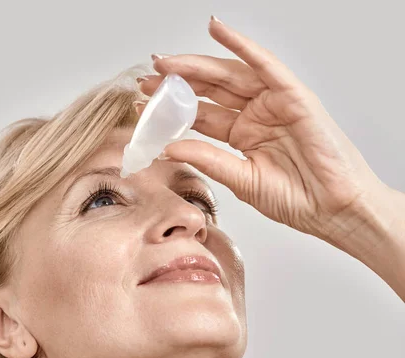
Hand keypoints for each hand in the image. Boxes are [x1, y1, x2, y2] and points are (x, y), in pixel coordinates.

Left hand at [136, 16, 386, 240]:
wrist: (334, 210)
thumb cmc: (296, 199)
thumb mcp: (241, 179)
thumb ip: (207, 159)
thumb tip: (168, 147)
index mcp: (241, 135)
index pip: (200, 115)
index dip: (171, 108)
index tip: (142, 104)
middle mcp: (254, 115)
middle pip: (209, 91)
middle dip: (177, 83)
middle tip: (146, 78)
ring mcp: (273, 103)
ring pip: (229, 76)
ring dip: (197, 66)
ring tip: (166, 62)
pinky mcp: (293, 96)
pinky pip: (264, 65)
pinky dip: (242, 46)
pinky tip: (217, 28)